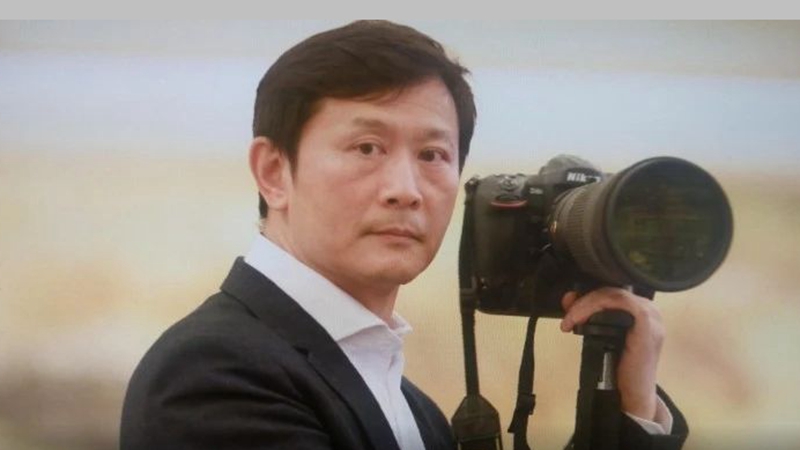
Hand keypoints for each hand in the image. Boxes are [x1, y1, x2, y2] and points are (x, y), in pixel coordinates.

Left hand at [560, 287, 664, 420]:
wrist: (632, 394)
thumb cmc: (618, 367)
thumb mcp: (600, 336)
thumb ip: (588, 316)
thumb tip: (569, 297)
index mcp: (641, 310)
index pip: (611, 293)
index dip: (587, 295)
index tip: (567, 303)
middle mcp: (649, 309)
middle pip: (611, 291)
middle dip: (583, 300)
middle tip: (566, 317)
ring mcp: (651, 315)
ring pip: (613, 294)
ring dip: (586, 304)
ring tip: (570, 320)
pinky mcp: (647, 323)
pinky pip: (620, 302)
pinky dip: (595, 307)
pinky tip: (581, 319)